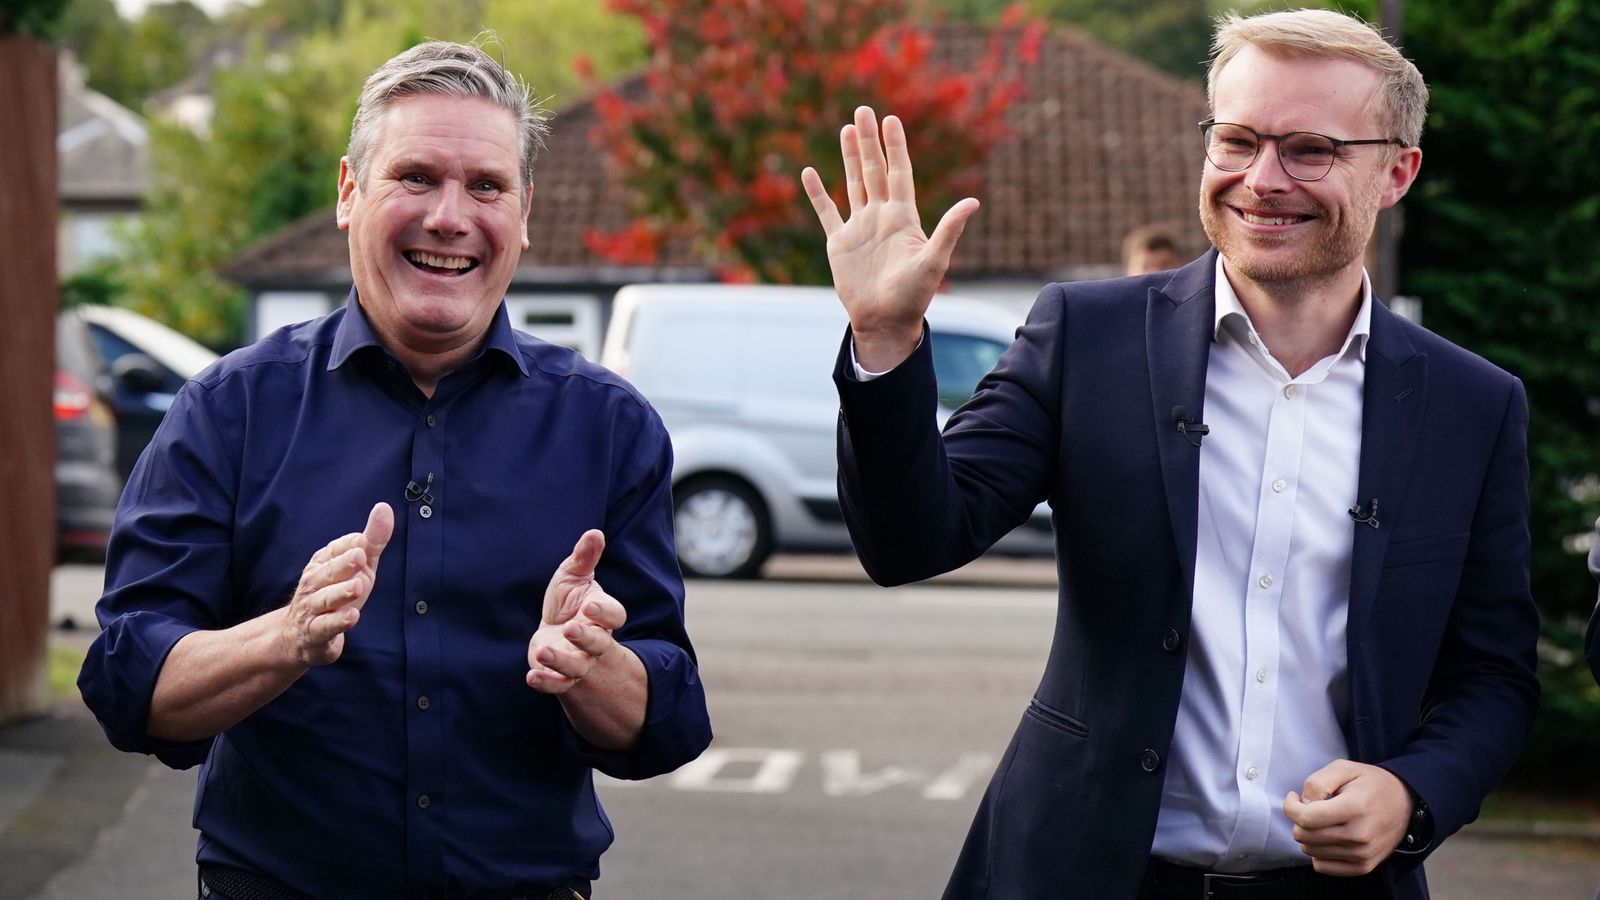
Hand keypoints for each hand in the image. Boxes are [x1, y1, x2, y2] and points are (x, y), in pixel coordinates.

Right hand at [282, 502, 392, 666]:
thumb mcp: (357, 567)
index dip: (348, 546)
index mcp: (322, 564)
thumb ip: (372, 540)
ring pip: (326, 600)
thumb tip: (384, 507)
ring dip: (341, 593)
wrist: (300, 636)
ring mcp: (313, 610)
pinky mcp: (316, 634)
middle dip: (343, 564)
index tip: (362, 541)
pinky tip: (352, 616)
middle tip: (360, 556)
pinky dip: (338, 623)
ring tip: (358, 586)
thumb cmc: (335, 594)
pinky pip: (326, 628)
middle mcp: (314, 584)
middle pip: (328, 573)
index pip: (334, 550)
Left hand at [527, 530, 628, 694]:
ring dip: (561, 661)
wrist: (554, 631)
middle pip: (598, 644)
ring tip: (543, 651)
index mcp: (602, 615)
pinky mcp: (559, 675)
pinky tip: (532, 677)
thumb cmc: (569, 600)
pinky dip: (546, 683)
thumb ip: (585, 557)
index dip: (604, 613)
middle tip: (570, 628)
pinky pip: (557, 684)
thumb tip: (595, 532)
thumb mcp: (574, 575)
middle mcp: (595, 641)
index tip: (589, 607)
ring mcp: (578, 660)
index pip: (614, 616)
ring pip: (577, 667)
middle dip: (586, 638)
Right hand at [800, 105, 980, 370]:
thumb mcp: (933, 260)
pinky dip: (817, 194)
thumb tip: (973, 202)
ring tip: (846, 129)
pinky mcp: (840, 243)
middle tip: (864, 111)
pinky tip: (809, 173)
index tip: (892, 120)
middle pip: (875, 170)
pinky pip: (826, 212)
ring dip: (849, 157)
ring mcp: (859, 228)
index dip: (895, 146)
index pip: (899, 172)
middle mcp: (881, 216)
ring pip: (854, 183)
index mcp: (903, 217)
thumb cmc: (913, 296)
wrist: (885, 321)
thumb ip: (949, 229)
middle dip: (869, 141)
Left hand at [1284, 759, 1412, 875]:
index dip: (1291, 807)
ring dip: (1309, 834)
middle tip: (1311, 807)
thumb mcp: (1343, 768)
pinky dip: (1318, 851)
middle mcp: (1360, 836)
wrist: (1405, 803)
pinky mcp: (1363, 867)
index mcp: (1355, 808)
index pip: (1306, 818)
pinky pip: (1321, 866)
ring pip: (1309, 850)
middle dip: (1298, 819)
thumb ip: (1316, 783)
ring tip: (1324, 820)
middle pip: (1304, 836)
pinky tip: (1328, 836)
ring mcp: (1362, 855)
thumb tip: (1303, 805)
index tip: (1294, 797)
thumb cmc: (1370, 783)